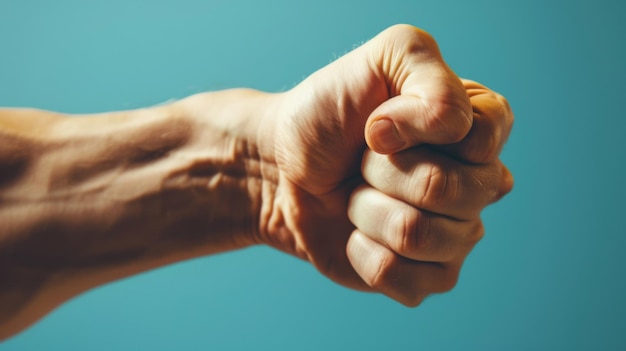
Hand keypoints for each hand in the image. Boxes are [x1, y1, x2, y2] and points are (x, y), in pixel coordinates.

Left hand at [256, 24, 513, 304]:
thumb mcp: (384, 58)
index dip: (415, 129)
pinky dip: (362, 252)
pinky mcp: (427, 277)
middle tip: (362, 160)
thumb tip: (445, 132)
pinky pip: (406, 280)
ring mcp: (457, 234)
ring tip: (356, 193)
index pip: (481, 139)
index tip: (377, 123)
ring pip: (419, 235)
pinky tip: (356, 232)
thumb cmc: (331, 111)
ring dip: (366, 209)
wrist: (281, 164)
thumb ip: (431, 77)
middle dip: (381, 170)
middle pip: (447, 190)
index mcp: (479, 126)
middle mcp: (479, 183)